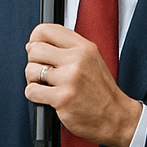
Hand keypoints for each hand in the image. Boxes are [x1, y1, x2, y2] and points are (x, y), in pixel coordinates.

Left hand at [24, 22, 140, 146]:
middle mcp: (77, 59)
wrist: (116, 117)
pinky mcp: (62, 98)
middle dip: (33, 62)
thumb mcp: (90, 60)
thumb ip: (66, 49)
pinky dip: (34, 95)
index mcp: (84, 47)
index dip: (35, 39)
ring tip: (45, 85)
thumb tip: (32, 45)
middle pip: (34, 49)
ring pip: (30, 70)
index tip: (36, 49)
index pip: (46, 30)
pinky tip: (46, 97)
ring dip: (32, 80)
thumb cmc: (101, 91)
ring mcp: (69, 78)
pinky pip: (31, 91)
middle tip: (42, 71)